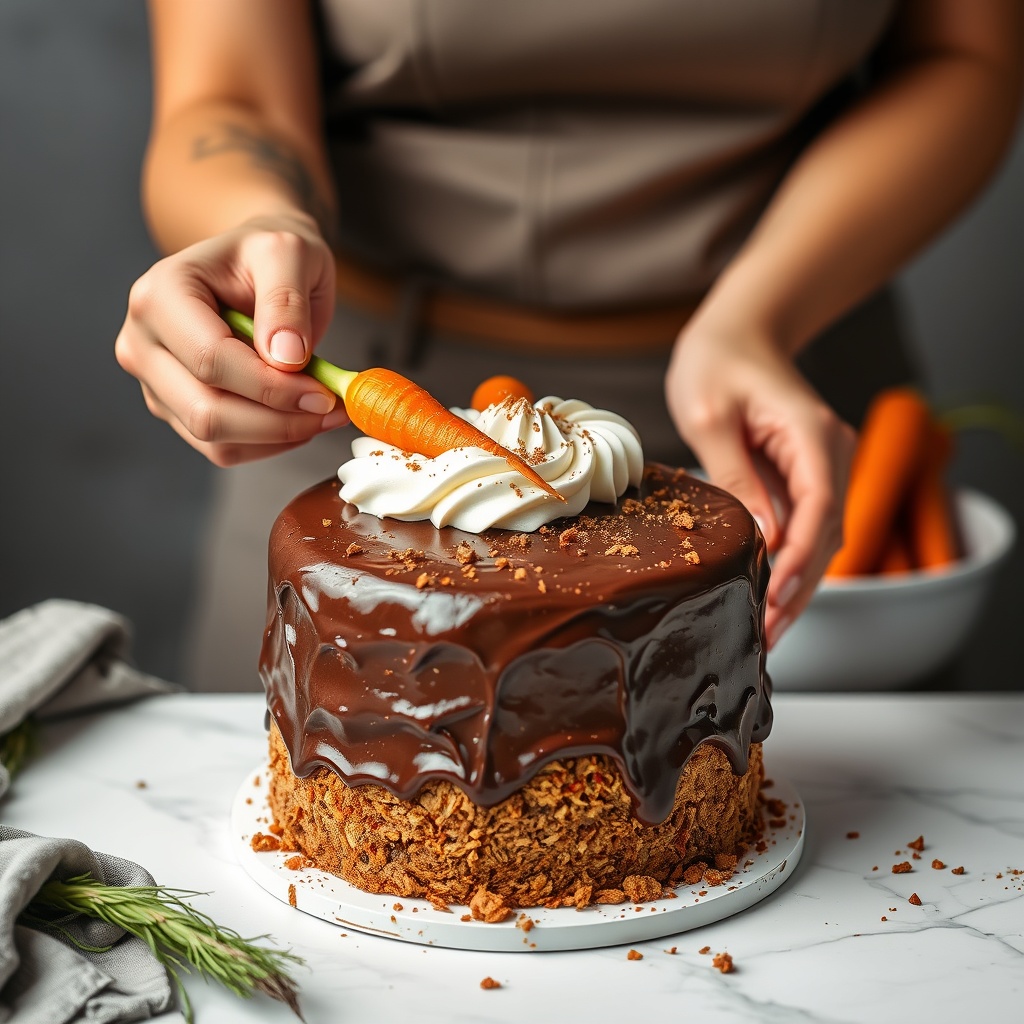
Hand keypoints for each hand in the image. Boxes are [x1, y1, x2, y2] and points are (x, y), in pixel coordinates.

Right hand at [115, 213, 347, 465]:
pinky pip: (223, 449)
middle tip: (331, 408)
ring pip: (215, 439)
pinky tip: (299, 418)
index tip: (324, 392)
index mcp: (159, 296)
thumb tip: (286, 358)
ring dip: (278, 436)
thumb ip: (286, 300)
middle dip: (278, 420)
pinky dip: (269, 443)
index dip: (271, 387)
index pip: (210, 361)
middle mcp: (142, 342)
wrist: (258, 266)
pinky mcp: (177, 410)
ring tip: (323, 412)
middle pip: (206, 411)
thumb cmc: (269, 254)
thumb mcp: (288, 252)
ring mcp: (155, 382)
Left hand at [666, 322, 855, 647]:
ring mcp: (825, 466)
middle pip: (829, 534)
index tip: (776, 596)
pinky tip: (767, 596)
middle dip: (799, 588)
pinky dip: (790, 564)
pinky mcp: (807, 477)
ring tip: (767, 631)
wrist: (737, 333)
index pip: (820, 507)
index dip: (801, 559)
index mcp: (812, 434)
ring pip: (822, 538)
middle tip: (766, 635)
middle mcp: (832, 453)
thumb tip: (762, 537)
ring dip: (798, 585)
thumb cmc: (716, 363)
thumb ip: (736, 476)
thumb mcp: (709, 417)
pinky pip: (806, 528)